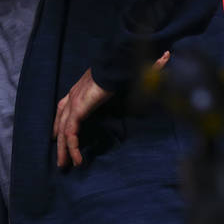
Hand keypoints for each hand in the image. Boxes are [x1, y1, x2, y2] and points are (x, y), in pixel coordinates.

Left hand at [53, 55, 167, 167]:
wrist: (118, 63)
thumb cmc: (124, 67)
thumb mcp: (130, 76)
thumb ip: (148, 70)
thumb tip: (166, 57)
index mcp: (81, 88)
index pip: (64, 106)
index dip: (60, 121)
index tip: (58, 134)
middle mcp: (74, 94)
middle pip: (60, 120)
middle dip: (60, 140)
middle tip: (61, 159)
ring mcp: (74, 101)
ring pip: (63, 130)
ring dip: (64, 149)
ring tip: (67, 165)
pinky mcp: (77, 108)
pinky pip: (71, 132)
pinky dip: (73, 147)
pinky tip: (77, 160)